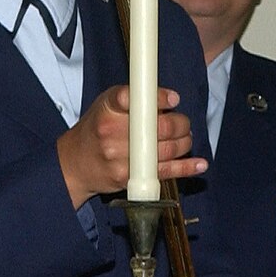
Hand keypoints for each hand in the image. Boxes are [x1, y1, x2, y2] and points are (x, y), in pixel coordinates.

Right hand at [57, 86, 207, 206]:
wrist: (76, 164)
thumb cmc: (95, 130)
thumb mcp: (106, 103)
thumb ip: (134, 98)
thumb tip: (170, 100)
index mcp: (108, 108)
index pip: (133, 98)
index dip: (158, 98)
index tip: (174, 100)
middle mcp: (112, 132)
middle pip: (159, 127)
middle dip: (180, 124)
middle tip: (182, 123)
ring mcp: (121, 158)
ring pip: (166, 150)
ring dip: (184, 143)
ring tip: (185, 139)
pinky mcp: (129, 178)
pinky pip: (164, 172)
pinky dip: (186, 168)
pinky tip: (199, 164)